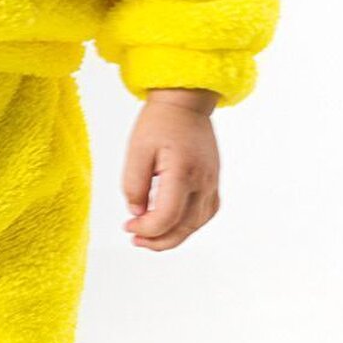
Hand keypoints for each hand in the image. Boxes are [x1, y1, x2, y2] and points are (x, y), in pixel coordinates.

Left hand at [122, 90, 219, 250]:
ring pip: (197, 224)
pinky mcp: (213, 181)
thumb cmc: (159, 122)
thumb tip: (136, 212)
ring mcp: (212, 182)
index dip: (146, 229)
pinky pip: (205, 213)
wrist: (185, 103)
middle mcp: (203, 181)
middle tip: (135, 239)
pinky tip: (171, 223)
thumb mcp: (137, 150)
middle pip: (184, 227)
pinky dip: (188, 224)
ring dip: (173, 236)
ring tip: (150, 236)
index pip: (167, 217)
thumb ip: (134, 184)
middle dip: (158, 240)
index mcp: (183, 173)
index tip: (128, 226)